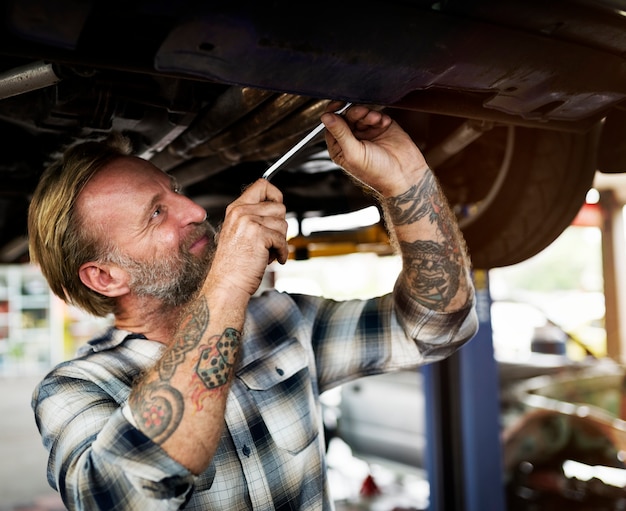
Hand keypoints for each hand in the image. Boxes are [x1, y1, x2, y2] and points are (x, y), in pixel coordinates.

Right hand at [206, 179, 287, 297]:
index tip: (277, 207)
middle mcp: (241, 212)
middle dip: (279, 226)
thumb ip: (254, 218)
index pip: (262, 185)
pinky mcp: (259, 235)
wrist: (226, 284)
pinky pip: (283, 240)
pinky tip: (272, 260)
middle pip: (278, 206)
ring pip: (283, 224)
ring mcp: (249, 222)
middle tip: (270, 241)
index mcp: (236, 209)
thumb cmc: (233, 265)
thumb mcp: (239, 233)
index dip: (275, 195)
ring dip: (280, 242)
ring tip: (266, 252)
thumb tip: (278, 210)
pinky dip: (282, 253)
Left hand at [321, 104, 428, 197]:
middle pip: (346, 117)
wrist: (404, 175)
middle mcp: (352, 139)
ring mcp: (367, 133)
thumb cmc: (377, 172)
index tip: (338, 102)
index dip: (333, 113)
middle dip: (354, 113)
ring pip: (361, 113)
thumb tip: (325, 117)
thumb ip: (340, 133)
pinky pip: (377, 114)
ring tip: (376, 120)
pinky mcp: (382, 127)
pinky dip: (380, 116)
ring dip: (367, 114)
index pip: (331, 126)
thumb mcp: (354, 153)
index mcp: (340, 149)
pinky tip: (384, 124)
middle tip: (363, 113)